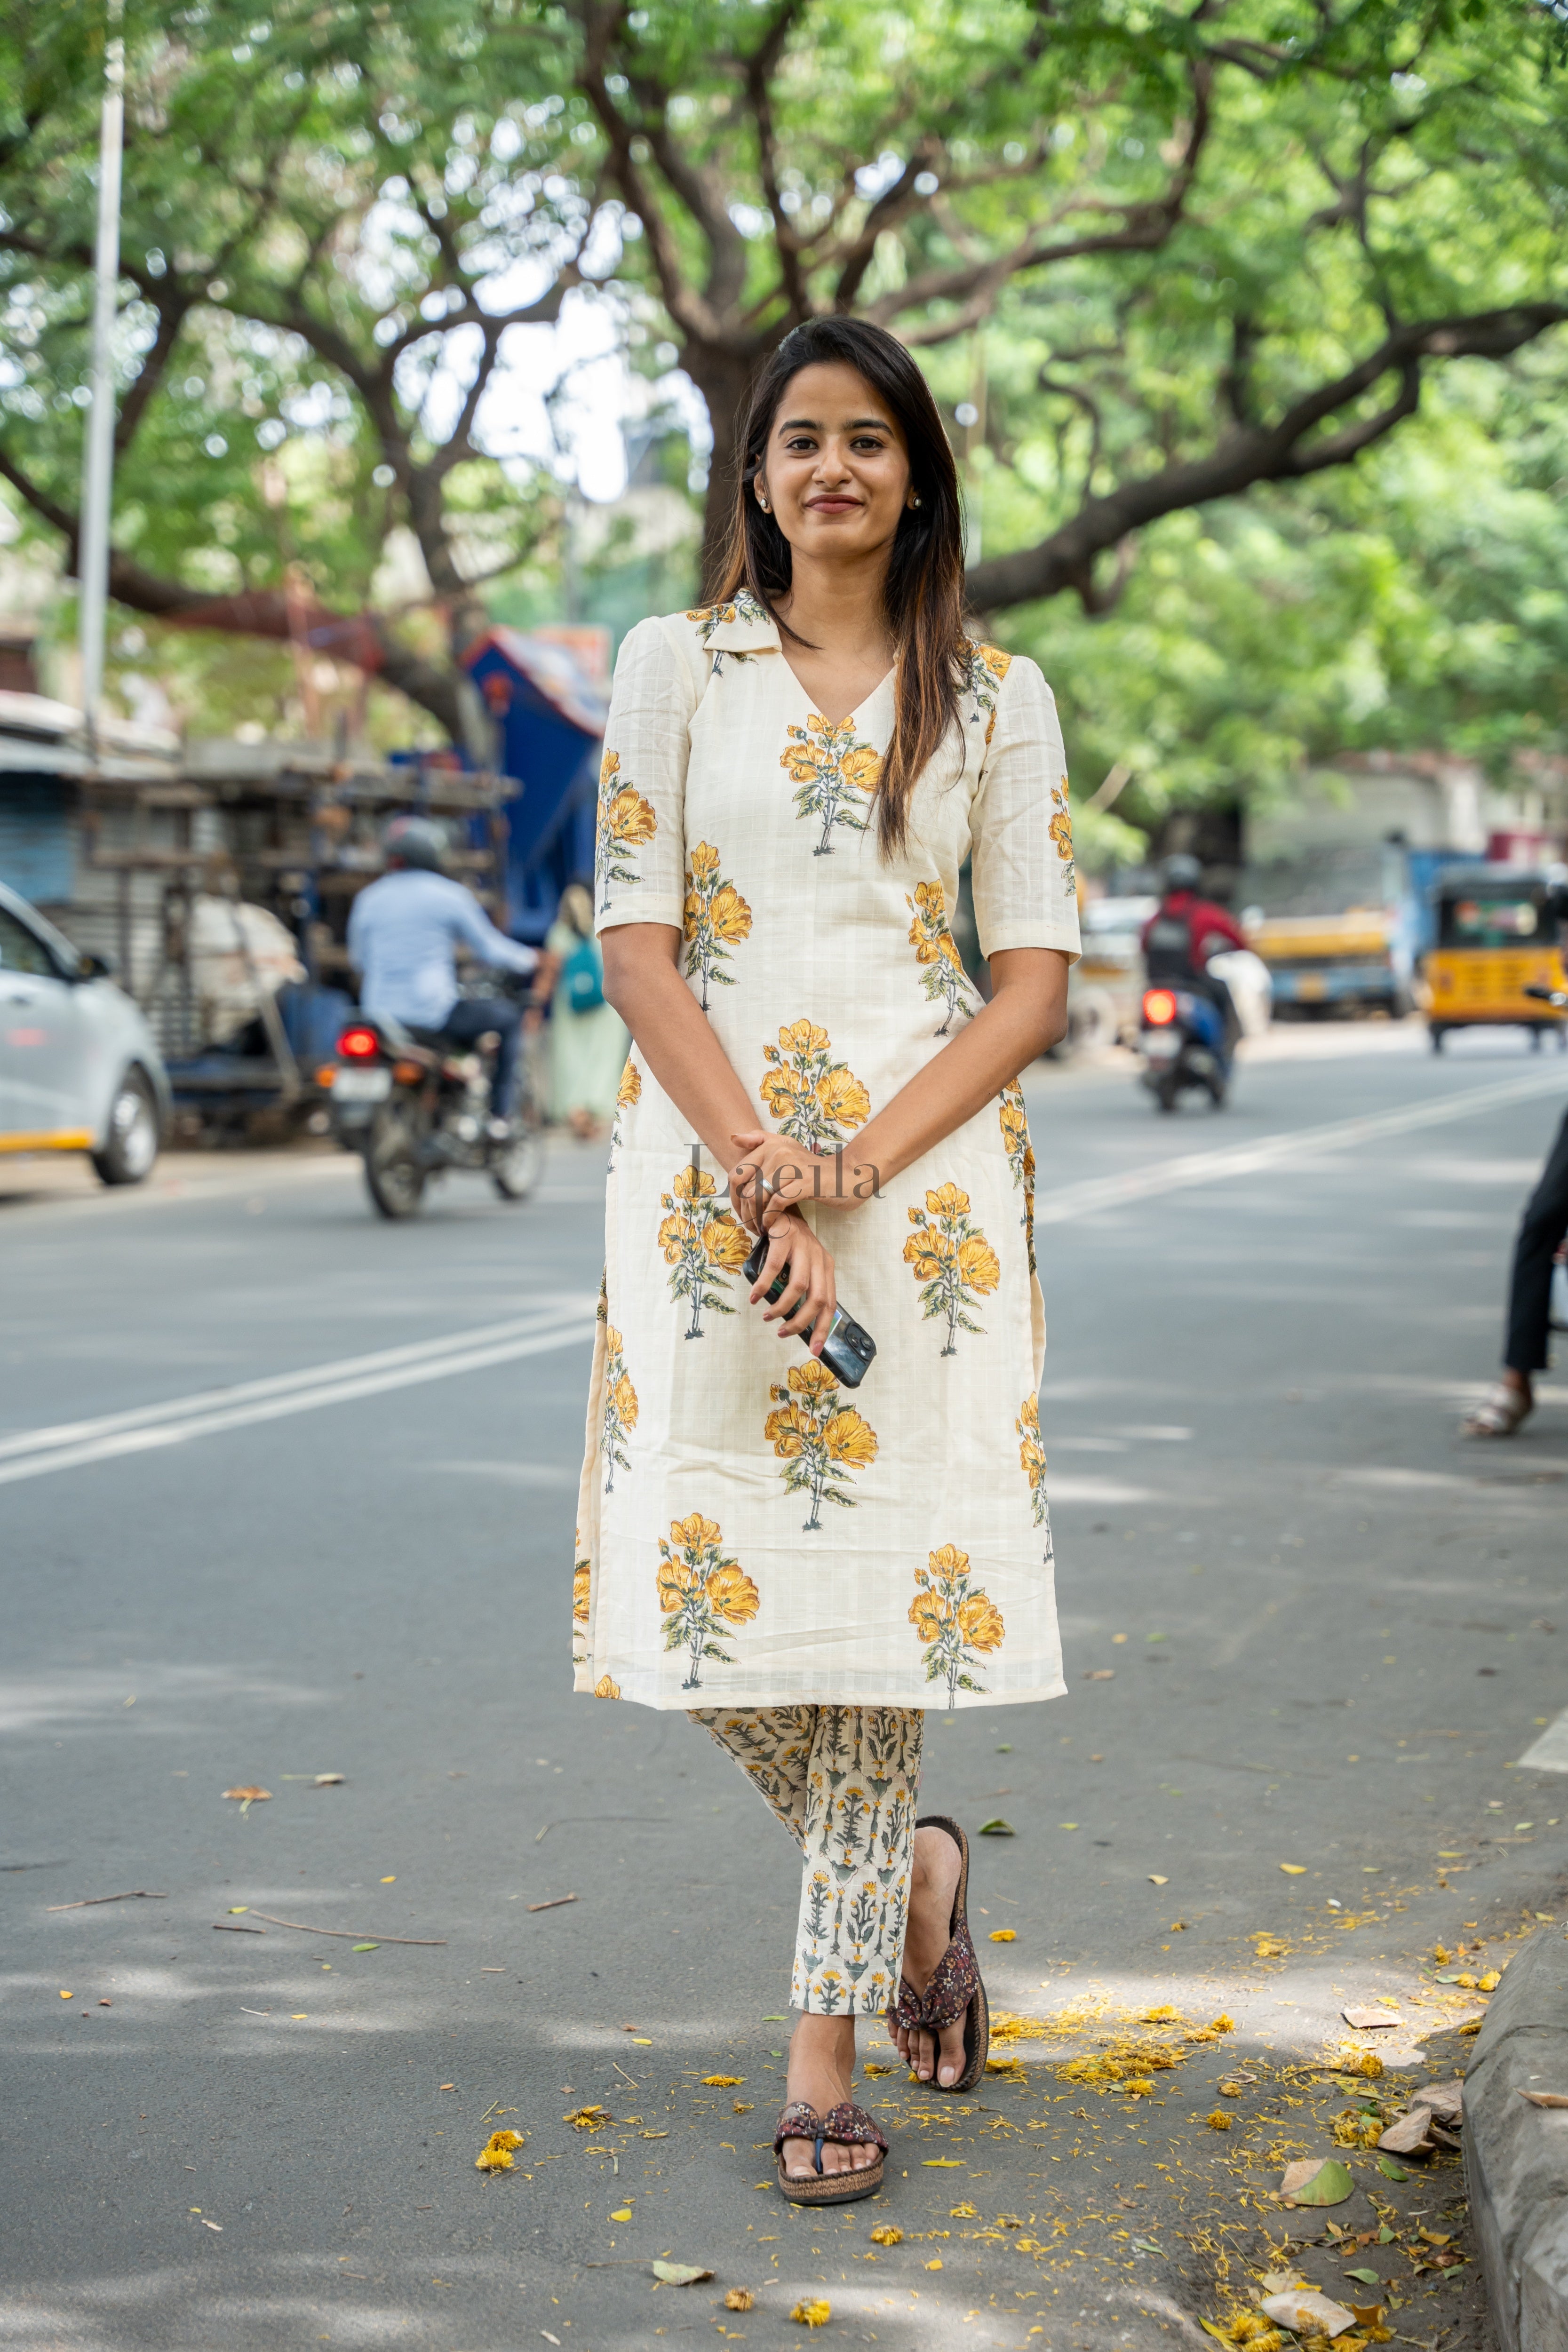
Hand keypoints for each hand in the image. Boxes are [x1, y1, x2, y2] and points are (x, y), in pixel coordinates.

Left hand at [728, 1129, 873, 1235]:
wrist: (847, 1176)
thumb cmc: (813, 1169)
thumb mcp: (788, 1149)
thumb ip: (761, 1141)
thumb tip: (733, 1138)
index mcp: (772, 1145)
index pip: (737, 1174)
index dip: (734, 1197)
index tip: (742, 1212)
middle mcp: (780, 1152)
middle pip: (746, 1188)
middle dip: (745, 1212)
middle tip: (752, 1224)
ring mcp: (793, 1166)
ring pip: (759, 1196)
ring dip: (756, 1218)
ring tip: (761, 1228)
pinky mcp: (806, 1182)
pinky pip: (777, 1203)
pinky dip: (771, 1218)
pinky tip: (772, 1225)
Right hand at [746, 1210, 836, 1353]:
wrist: (777, 1209)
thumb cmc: (789, 1244)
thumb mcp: (803, 1265)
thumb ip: (804, 1288)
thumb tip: (794, 1320)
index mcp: (826, 1268)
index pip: (830, 1304)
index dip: (823, 1328)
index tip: (814, 1349)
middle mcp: (819, 1258)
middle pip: (818, 1298)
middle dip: (801, 1322)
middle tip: (783, 1333)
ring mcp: (803, 1247)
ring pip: (798, 1287)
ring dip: (781, 1307)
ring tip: (767, 1317)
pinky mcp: (784, 1239)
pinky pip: (773, 1269)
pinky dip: (763, 1287)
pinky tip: (754, 1297)